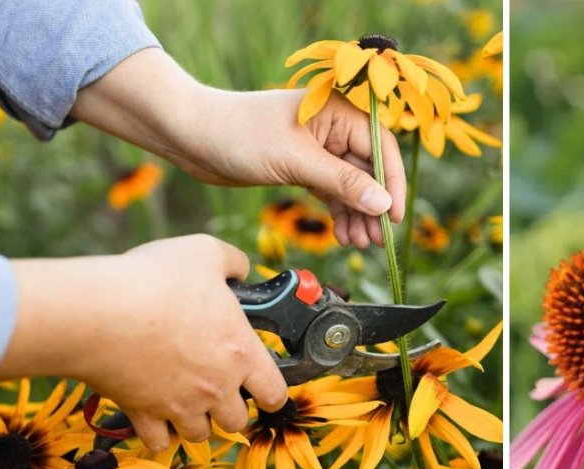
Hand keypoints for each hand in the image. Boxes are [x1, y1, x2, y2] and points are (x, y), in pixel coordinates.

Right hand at [0, 235, 287, 450]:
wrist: (98, 312)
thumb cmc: (155, 281)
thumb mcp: (205, 252)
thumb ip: (233, 262)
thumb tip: (242, 271)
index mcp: (240, 353)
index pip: (275, 393)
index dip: (272, 393)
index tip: (263, 388)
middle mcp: (216, 388)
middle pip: (237, 420)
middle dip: (230, 408)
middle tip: (217, 389)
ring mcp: (179, 406)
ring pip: (199, 434)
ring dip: (196, 421)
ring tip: (185, 400)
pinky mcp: (142, 414)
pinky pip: (158, 441)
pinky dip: (158, 433)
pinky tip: (154, 413)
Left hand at [71, 49, 405, 248]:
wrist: (190, 135)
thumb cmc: (240, 134)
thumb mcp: (296, 161)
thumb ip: (343, 183)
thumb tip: (383, 204)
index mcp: (339, 110)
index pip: (382, 148)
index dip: (392, 185)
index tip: (394, 218)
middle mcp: (334, 126)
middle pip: (370, 170)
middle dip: (374, 206)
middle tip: (378, 240)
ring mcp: (319, 146)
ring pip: (352, 184)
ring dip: (357, 214)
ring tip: (359, 243)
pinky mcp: (302, 164)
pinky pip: (332, 190)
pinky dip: (338, 211)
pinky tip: (342, 234)